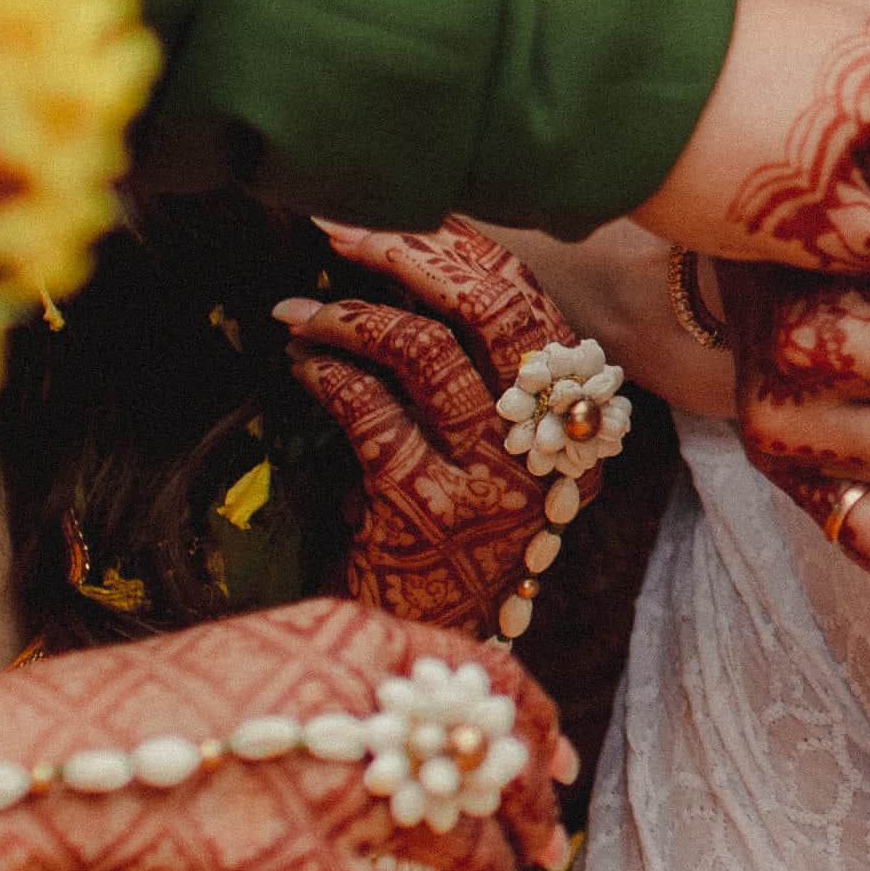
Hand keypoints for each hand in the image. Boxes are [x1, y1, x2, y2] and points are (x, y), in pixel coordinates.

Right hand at [0, 595, 569, 870]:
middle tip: (545, 845)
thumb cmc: (119, 721)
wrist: (22, 774)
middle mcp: (357, 710)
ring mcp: (335, 799)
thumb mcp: (242, 663)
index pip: (484, 674)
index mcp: (345, 641)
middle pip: (488, 761)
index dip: (534, 721)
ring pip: (461, 841)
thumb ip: (327, 687)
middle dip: (527, 810)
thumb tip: (400, 723)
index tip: (553, 760)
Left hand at [273, 220, 590, 638]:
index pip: (529, 305)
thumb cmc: (450, 546)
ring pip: (425, 353)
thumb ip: (479, 385)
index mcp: (571, 426)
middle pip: (492, 312)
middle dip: (409, 254)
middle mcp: (546, 448)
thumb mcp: (488, 462)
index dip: (466, 249)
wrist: (431, 656)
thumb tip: (414, 274)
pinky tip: (300, 366)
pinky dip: (327, 374)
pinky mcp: (427, 509)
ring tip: (298, 313)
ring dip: (348, 317)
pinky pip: (371, 410)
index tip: (403, 214)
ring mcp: (492, 480)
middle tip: (339, 231)